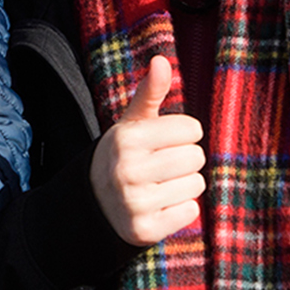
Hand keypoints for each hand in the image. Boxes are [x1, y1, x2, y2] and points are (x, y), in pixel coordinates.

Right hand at [89, 55, 205, 245]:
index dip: (182, 134)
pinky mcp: (144, 230)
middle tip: (161, 166)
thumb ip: (150, 92)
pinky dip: (181, 210)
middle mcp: (128, 169)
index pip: (191, 128)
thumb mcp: (132, 123)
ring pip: (196, 185)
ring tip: (160, 186)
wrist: (94, 203)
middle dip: (184, 160)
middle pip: (195, 157)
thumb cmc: (124, 154)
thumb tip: (161, 60)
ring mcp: (135, 202)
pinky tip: (160, 205)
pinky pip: (190, 212)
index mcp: (127, 137)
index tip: (163, 142)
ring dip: (184, 185)